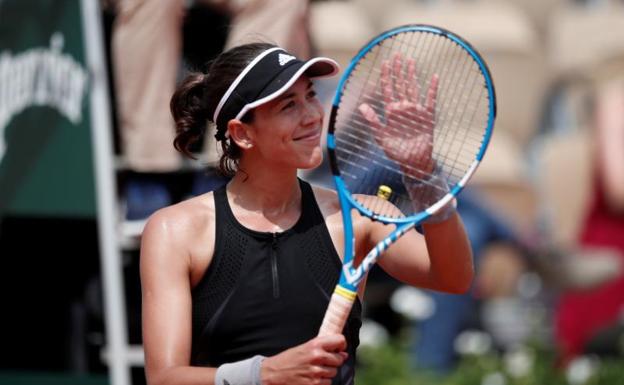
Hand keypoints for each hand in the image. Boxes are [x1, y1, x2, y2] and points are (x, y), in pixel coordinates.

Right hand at [261, 334, 347, 384]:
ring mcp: (316, 371)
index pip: (340, 340)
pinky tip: (312, 377)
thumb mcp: (304, 347)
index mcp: (315, 344)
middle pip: (339, 359)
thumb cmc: (289, 359)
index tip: (338, 349)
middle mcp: (317, 356)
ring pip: (334, 372)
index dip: (341, 345)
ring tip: (314, 370)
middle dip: (334, 361)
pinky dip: (322, 381)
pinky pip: (328, 382)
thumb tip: (344, 354)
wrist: (274, 373)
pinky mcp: (314, 384)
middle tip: (322, 361)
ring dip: (327, 372)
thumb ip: (323, 348)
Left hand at [358, 54, 438, 178]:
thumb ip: (373, 121)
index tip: (385, 62)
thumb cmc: (396, 151)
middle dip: (398, 70)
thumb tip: (363, 106)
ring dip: (412, 75)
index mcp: (391, 111)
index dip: (386, 75)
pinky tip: (434, 77)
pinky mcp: (428, 116)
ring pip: (413, 88)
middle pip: (400, 84)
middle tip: (398, 54)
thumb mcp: (381, 137)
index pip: (387, 89)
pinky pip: (431, 99)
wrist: (413, 162)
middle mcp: (403, 108)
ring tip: (411, 61)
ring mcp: (416, 111)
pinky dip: (432, 88)